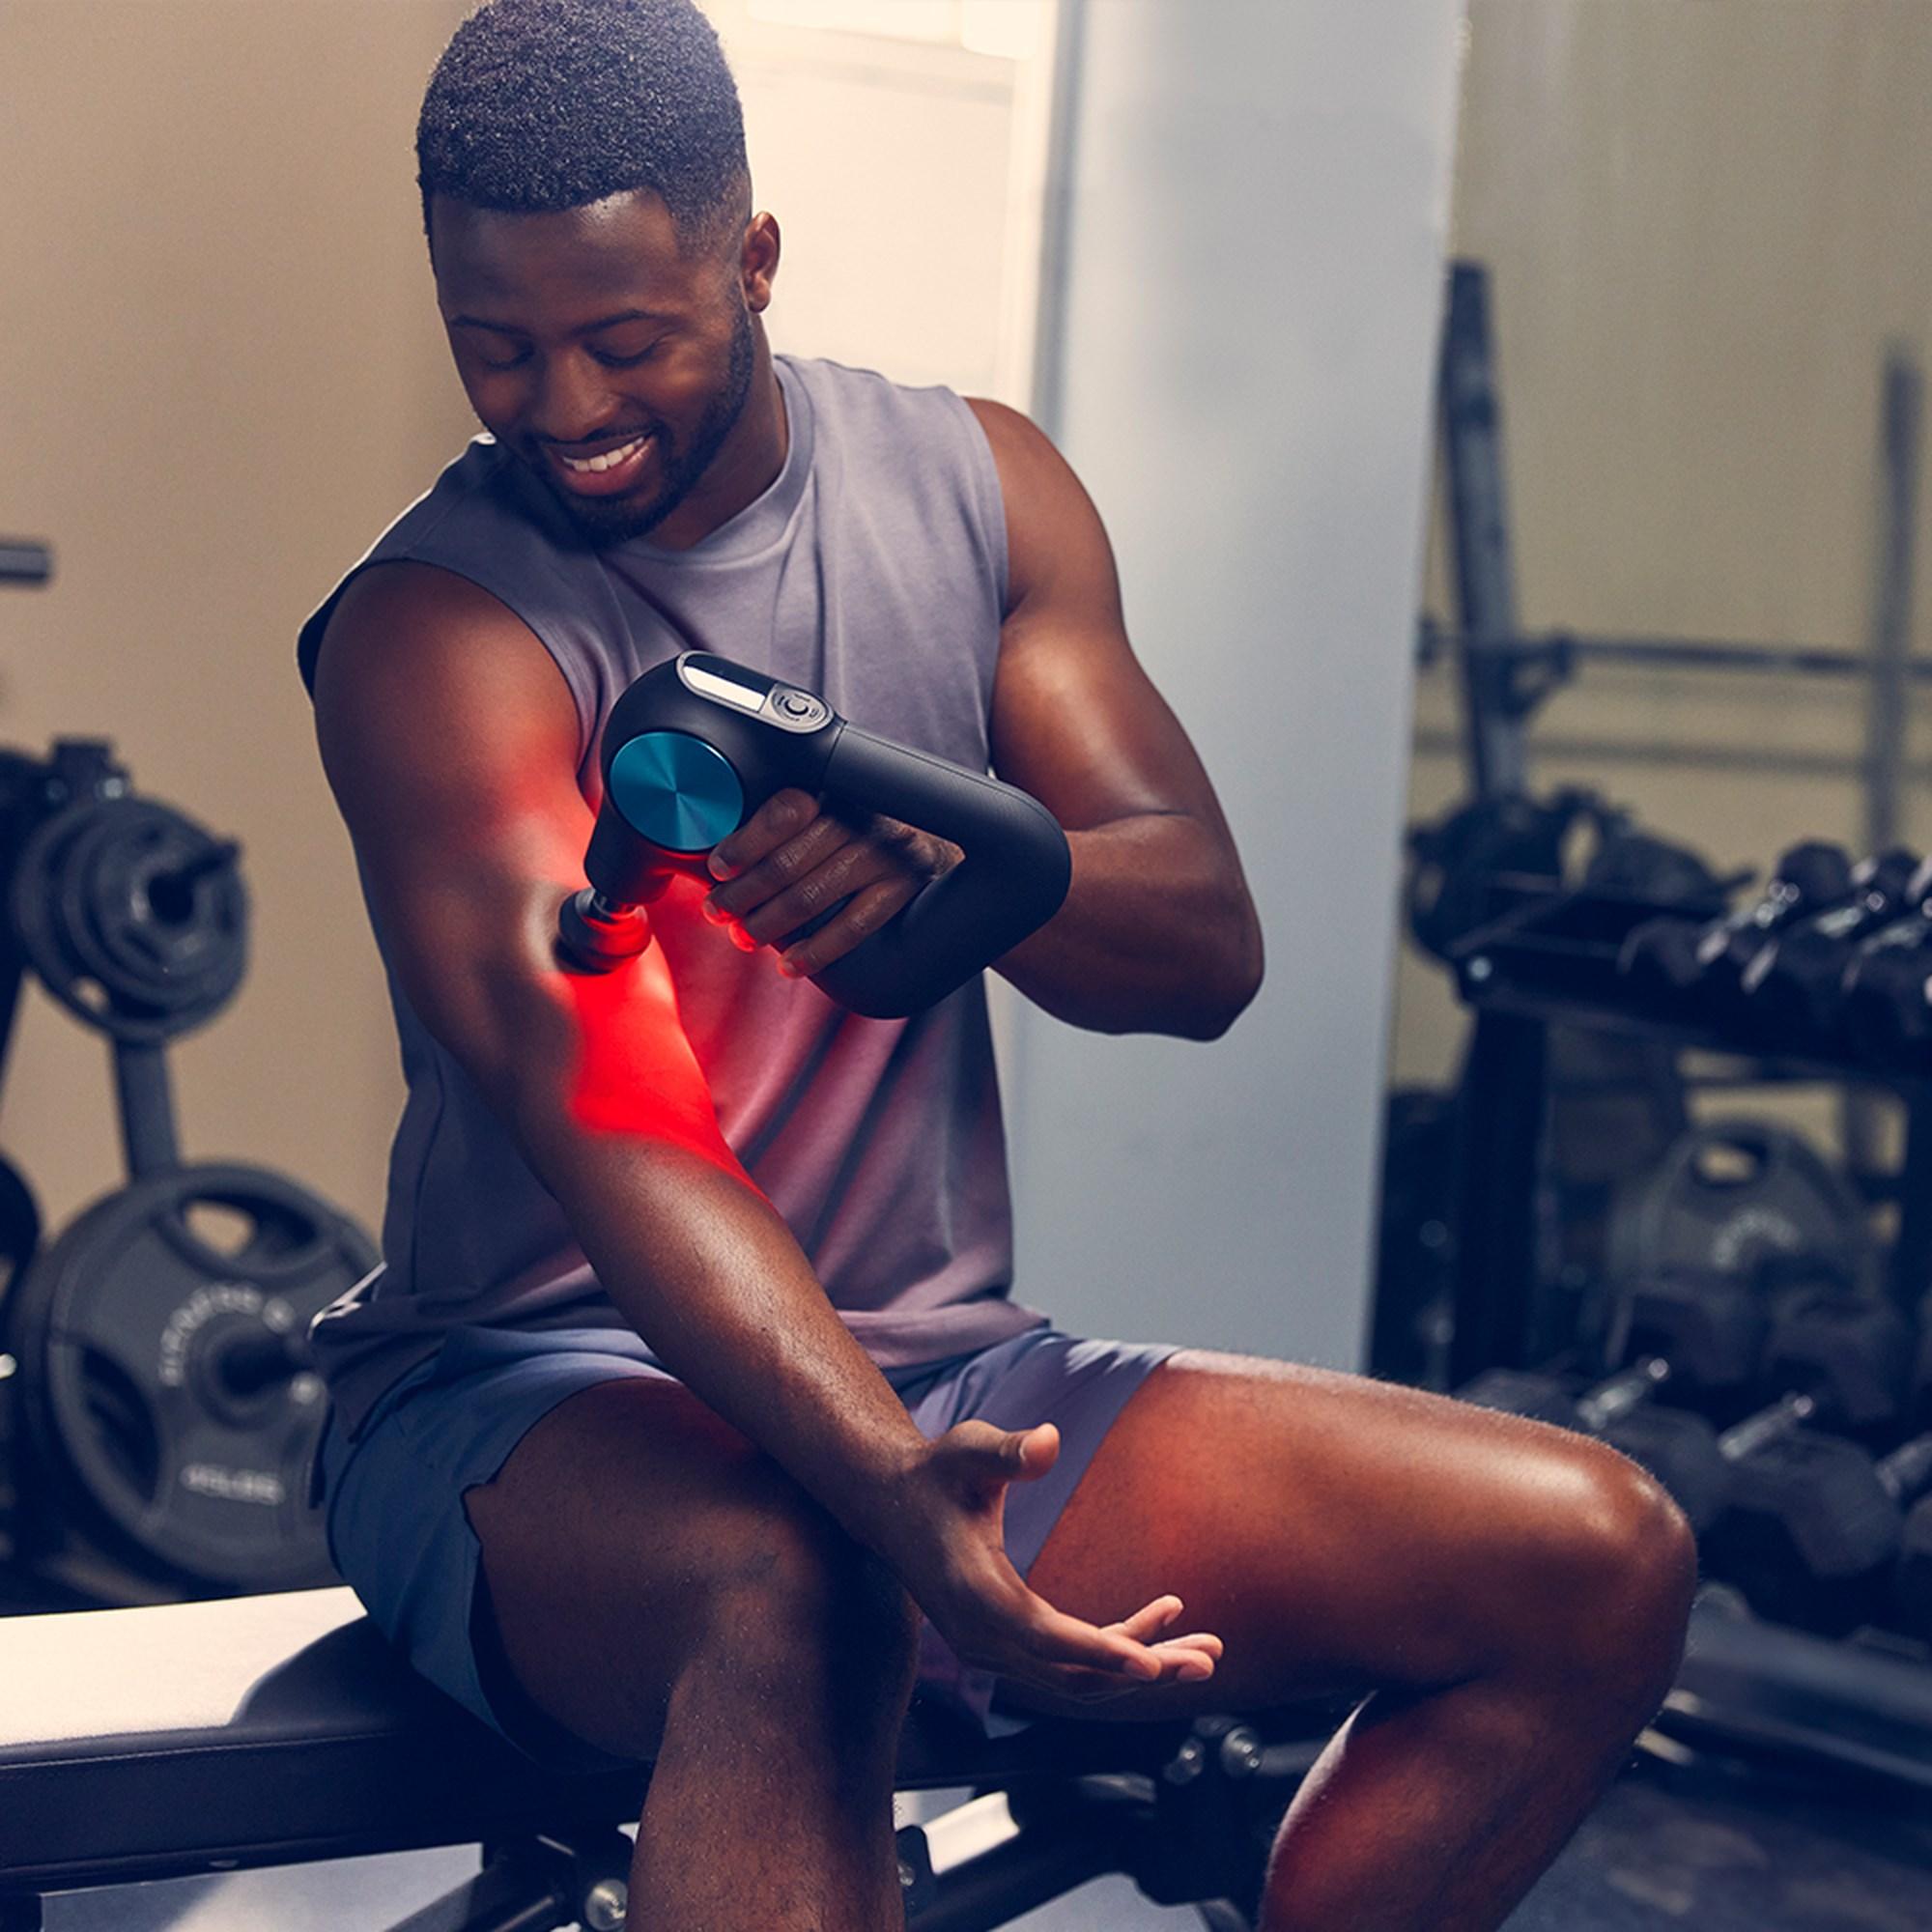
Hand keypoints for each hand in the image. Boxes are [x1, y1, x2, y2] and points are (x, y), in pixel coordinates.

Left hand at [703, 788, 962, 978]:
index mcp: (835, 793)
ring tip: (744, 938)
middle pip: (787, 861)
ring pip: (811, 896)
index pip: (783, 812)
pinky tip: (790, 965)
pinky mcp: (901, 889)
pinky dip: (815, 951)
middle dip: (743, 893)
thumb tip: (721, 864)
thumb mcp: (828, 816)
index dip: (744, 843)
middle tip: (718, 912)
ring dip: (768, 924)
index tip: (717, 869)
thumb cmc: (862, 838)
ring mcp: (884, 854)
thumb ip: (785, 830)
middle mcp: (860, 818)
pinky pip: (851, 927)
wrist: (938, 849)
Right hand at [877, 1419, 1222, 1704]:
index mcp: (973, 1590)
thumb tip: (1048, 1442)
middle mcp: (981, 1635)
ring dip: (1141, 1664)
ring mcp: (991, 1649)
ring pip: (1076, 1676)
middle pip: (1072, 1672)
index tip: (1151, 1664)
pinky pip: (1068, 1661)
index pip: (1042, 1636)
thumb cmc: (935, 1472)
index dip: (1099, 1650)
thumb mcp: (968, 1449)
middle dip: (1144, 1668)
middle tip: (1208, 1658)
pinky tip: (1159, 1618)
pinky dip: (1115, 1648)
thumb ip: (1007, 1450)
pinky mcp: (1005, 1647)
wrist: (892, 1506)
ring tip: (1206, 1648)